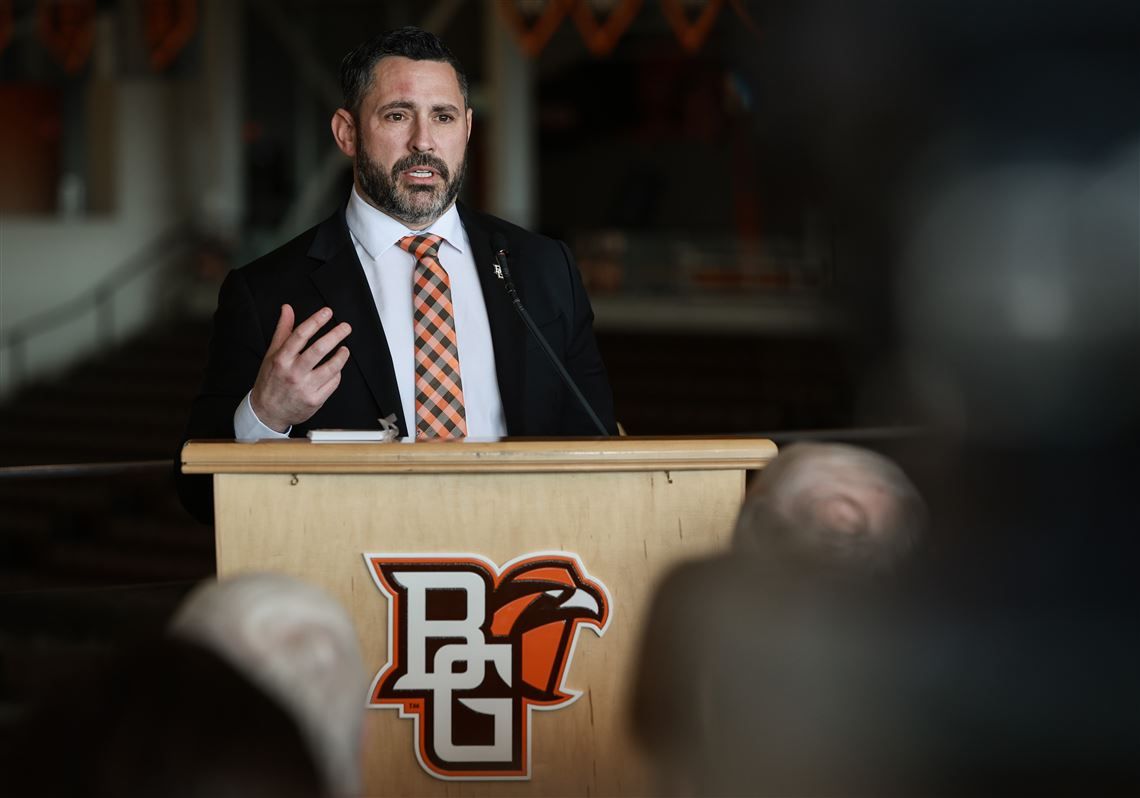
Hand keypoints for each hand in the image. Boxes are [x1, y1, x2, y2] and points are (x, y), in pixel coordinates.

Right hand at [250, 305, 350, 431]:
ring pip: (331, 368)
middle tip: (346, 327)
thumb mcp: (272, 354)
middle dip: (335, 335)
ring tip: (344, 349)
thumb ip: (283, 331)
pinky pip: (333, 383)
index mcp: (281, 359)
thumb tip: (287, 309)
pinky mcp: (315, 400)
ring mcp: (305, 387)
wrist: (267, 412)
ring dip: (341, 356)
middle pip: (319, 349)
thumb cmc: (271, 380)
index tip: (327, 312)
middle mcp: (293, 372)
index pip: (300, 335)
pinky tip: (336, 369)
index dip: (316, 321)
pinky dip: (337, 373)